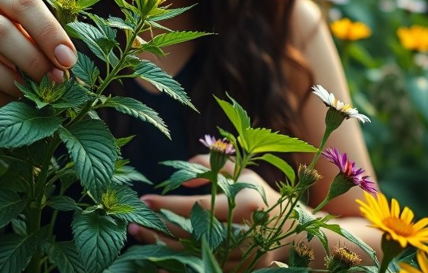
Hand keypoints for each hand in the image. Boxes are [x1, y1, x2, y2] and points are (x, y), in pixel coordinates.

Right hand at [0, 0, 77, 115]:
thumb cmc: (2, 46)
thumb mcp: (23, 32)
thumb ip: (43, 38)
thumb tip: (66, 60)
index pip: (24, 3)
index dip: (50, 33)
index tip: (68, 60)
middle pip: (0, 33)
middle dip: (34, 61)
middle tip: (55, 82)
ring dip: (15, 84)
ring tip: (33, 93)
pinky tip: (9, 99)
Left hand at [129, 155, 282, 269]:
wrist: (295, 234)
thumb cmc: (264, 197)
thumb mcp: (244, 175)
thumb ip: (214, 166)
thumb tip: (181, 174)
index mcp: (246, 203)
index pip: (199, 206)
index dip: (170, 204)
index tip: (145, 200)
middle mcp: (246, 231)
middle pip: (192, 234)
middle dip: (159, 229)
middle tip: (132, 224)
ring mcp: (244, 255)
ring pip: (196, 256)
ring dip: (164, 249)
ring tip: (138, 240)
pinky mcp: (243, 270)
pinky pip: (205, 270)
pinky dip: (179, 269)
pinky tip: (157, 264)